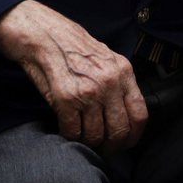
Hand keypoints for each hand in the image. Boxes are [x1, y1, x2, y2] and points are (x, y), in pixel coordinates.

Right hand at [0, 0, 146, 155]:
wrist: (43, 33)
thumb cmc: (72, 47)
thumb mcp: (106, 58)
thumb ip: (118, 83)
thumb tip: (124, 114)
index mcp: (123, 71)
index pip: (140, 114)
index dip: (132, 136)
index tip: (124, 143)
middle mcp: (109, 82)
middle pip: (119, 131)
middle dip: (110, 147)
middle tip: (100, 149)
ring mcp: (88, 91)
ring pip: (95, 136)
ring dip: (87, 144)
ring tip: (80, 138)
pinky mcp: (65, 98)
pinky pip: (72, 132)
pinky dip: (68, 137)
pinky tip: (65, 130)